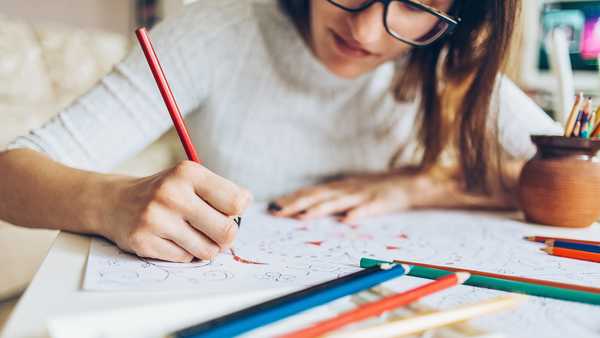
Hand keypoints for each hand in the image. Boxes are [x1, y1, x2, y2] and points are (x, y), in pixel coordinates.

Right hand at [97, 161, 251, 261]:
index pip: (237, 202)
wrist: (116, 202)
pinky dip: (184, 253)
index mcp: (189, 173)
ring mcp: (156, 219)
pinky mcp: (144, 241)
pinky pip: (184, 259)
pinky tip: (171, 239)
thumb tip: (240, 220)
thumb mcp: (191, 180)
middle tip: (214, 230)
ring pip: (207, 251)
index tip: (226, 211)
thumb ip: (221, 195)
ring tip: (191, 234)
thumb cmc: (167, 192)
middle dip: (225, 236)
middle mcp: (172, 193)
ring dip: (205, 247)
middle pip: (227, 231)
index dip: (237, 212)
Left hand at [268, 171, 431, 222]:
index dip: (292, 199)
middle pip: (318, 196)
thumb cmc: (375, 189)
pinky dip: (358, 213)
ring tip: (303, 217)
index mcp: (339, 188)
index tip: (274, 207)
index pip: (311, 193)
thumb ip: (330, 199)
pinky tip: (347, 220)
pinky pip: (368, 209)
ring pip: (338, 202)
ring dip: (320, 209)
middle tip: (278, 212)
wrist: (409, 183)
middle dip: (297, 204)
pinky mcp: (380, 202)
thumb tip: (305, 209)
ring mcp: (363, 195)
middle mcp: (347, 189)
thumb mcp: (350, 191)